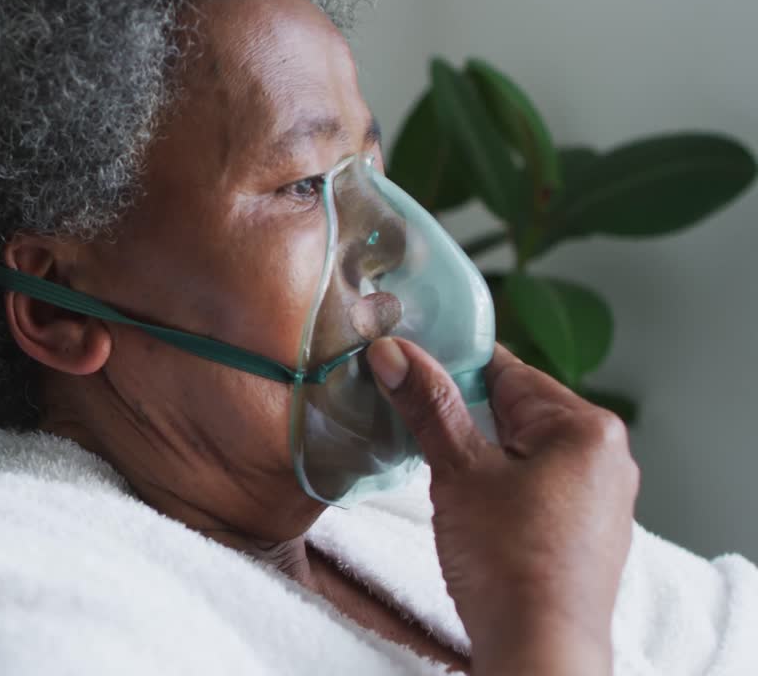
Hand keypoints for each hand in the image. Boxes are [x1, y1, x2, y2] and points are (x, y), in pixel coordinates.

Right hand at [365, 338, 638, 675]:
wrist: (539, 649)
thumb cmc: (507, 560)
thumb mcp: (458, 472)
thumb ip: (429, 406)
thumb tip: (393, 352)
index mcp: (587, 426)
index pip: (507, 371)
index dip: (450, 366)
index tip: (407, 366)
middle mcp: (606, 454)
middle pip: (517, 410)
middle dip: (464, 415)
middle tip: (413, 422)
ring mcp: (603, 495)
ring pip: (525, 449)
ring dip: (481, 451)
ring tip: (439, 468)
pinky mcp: (589, 530)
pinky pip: (539, 484)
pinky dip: (502, 484)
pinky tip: (471, 505)